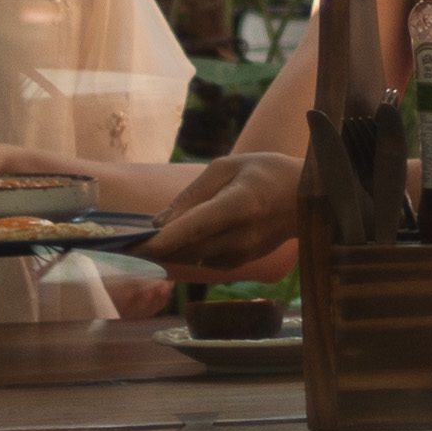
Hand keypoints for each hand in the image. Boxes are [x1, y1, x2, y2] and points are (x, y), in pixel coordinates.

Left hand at [137, 148, 298, 274]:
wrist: (309, 199)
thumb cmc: (267, 172)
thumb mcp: (228, 167)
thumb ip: (192, 195)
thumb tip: (159, 223)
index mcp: (239, 205)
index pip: (195, 227)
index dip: (162, 240)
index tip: (133, 244)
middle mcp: (241, 236)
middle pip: (187, 249)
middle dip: (153, 248)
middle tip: (123, 243)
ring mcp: (243, 254)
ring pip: (192, 257)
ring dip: (167, 251)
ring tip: (142, 240)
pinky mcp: (242, 263)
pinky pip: (204, 260)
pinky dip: (187, 251)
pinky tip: (179, 238)